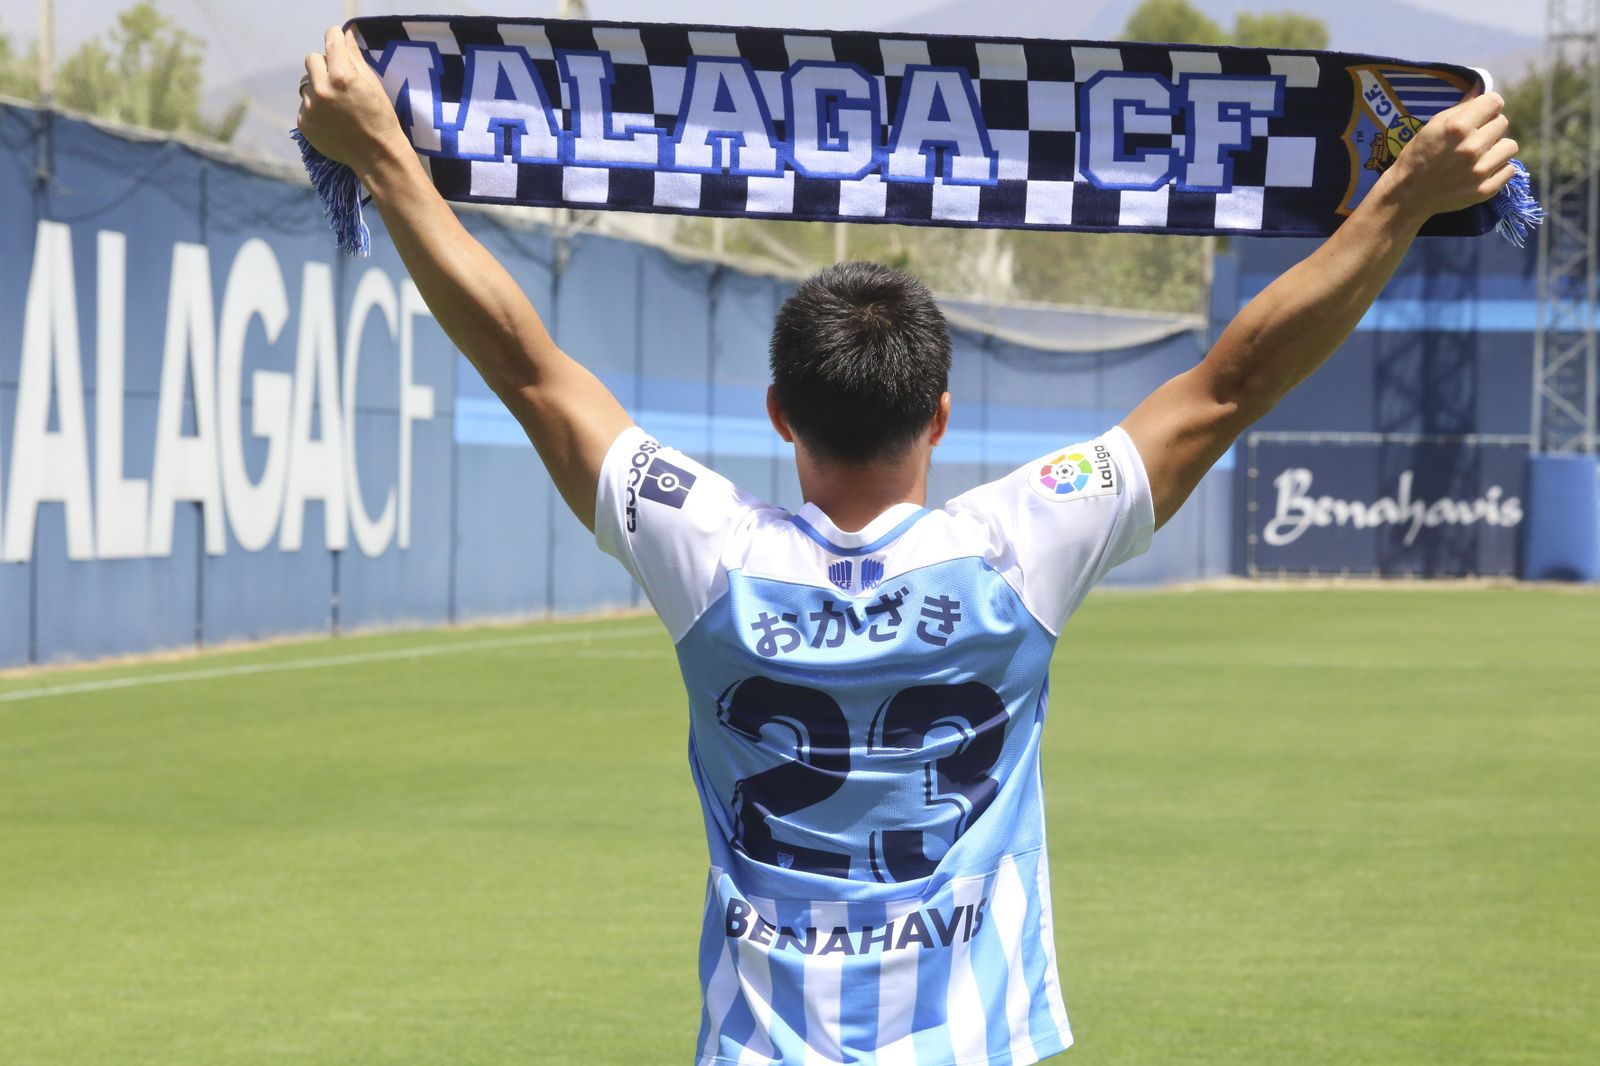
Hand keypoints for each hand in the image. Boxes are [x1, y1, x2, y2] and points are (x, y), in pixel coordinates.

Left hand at [297, 26, 406, 175]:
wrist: (376, 155)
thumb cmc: (381, 118)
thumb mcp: (373, 84)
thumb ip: (355, 57)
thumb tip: (345, 34)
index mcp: (341, 76)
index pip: (331, 41)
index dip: (335, 37)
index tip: (337, 39)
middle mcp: (321, 89)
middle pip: (312, 59)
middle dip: (324, 64)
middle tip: (338, 79)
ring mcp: (310, 107)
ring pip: (307, 84)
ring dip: (319, 88)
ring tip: (336, 104)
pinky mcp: (304, 123)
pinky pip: (305, 105)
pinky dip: (316, 108)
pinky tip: (332, 119)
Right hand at [1380, 89, 1518, 220]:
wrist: (1408, 195)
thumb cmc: (1418, 155)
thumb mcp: (1433, 126)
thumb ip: (1461, 107)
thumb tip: (1481, 88)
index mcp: (1457, 127)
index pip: (1495, 102)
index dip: (1487, 106)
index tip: (1480, 114)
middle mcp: (1471, 148)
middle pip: (1502, 122)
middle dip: (1489, 127)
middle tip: (1474, 138)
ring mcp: (1480, 171)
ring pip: (1510, 146)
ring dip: (1497, 148)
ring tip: (1480, 155)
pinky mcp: (1485, 190)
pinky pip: (1509, 169)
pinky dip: (1498, 169)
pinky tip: (1482, 170)